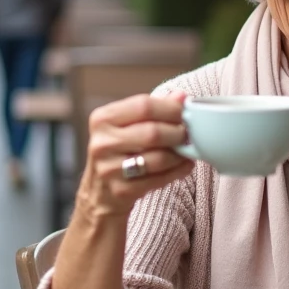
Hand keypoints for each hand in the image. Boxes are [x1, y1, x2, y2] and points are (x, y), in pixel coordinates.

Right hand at [74, 90, 193, 219]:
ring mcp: (109, 169)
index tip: (184, 112)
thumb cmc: (119, 151)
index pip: (144, 106)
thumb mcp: (127, 125)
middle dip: (178, 133)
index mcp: (103, 119)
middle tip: (187, 134)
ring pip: (159, 158)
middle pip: (153, 133)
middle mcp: (102, 143)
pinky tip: (183, 166)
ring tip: (187, 151)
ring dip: (180, 154)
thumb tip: (181, 96)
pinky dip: (178, 171)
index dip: (170, 108)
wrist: (100, 192)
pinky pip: (159, 179)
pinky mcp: (121, 190)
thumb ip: (153, 109)